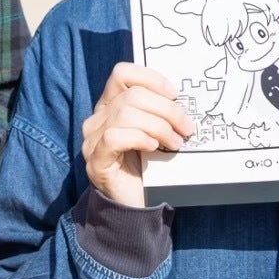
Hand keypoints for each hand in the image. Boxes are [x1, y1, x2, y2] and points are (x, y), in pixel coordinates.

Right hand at [80, 63, 194, 208]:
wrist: (133, 205)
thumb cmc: (147, 166)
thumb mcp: (154, 132)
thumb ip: (158, 113)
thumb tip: (181, 100)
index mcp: (110, 105)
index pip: (122, 73)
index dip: (151, 78)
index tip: (175, 95)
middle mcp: (97, 118)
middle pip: (132, 95)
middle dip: (166, 109)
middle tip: (186, 127)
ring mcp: (92, 139)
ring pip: (125, 114)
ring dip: (158, 126)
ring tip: (175, 142)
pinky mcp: (95, 159)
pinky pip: (115, 137)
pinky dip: (139, 138)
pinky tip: (153, 148)